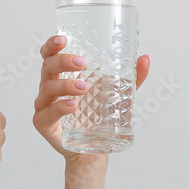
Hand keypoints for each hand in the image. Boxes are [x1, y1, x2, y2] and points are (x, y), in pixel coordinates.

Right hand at [33, 35, 149, 167]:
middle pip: (47, 66)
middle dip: (63, 61)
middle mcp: (49, 86)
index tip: (64, 38)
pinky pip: (47, 113)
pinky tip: (73, 105)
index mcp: (62, 74)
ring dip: (65, 85)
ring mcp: (44, 104)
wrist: (95, 149)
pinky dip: (59, 107)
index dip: (52, 44)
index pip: (49, 54)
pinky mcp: (43, 123)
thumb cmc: (100, 116)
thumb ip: (131, 77)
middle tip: (82, 63)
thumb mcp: (118, 94)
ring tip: (84, 88)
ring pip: (47, 88)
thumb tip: (145, 58)